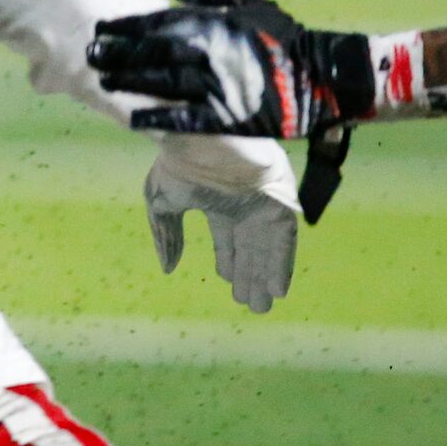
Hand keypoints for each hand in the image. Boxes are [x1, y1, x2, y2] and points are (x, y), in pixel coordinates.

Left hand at [91, 7, 329, 136]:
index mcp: (211, 25)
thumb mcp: (251, 3)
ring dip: (129, 83)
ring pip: (161, 84)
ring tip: (103, 81)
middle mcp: (207, 55)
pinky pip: (186, 120)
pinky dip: (159, 119)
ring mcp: (216, 87)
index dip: (124, 27)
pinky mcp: (229, 117)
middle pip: (150, 53)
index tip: (100, 28)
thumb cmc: (286, 36)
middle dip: (116, 54)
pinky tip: (133, 119)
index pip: (155, 23)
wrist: (326, 76)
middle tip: (89, 54)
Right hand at [141, 134, 299, 311]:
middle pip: (252, 250)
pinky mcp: (281, 204)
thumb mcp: (161, 202)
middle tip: (252, 307)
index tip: (230, 285)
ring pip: (268, 250)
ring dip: (266, 278)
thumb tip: (169, 269)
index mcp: (218, 203)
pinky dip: (281, 264)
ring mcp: (265, 205)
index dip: (230, 264)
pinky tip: (277, 290)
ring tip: (263, 306)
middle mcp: (244, 206)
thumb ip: (167, 236)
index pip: (228, 240)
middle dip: (250, 278)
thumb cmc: (180, 164)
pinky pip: (284, 241)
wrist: (205, 138)